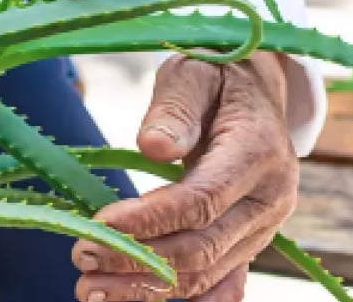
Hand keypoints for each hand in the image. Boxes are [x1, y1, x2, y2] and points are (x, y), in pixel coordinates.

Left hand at [71, 51, 298, 301]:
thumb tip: (152, 147)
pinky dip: (183, 299)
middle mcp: (270, 198)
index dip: (149, 220)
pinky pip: (221, 283)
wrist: (255, 91)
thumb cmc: (216, 75)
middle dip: (139, 260)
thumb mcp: (194, 73)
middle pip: (203, 247)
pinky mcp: (250, 242)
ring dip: (149, 290)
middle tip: (82, 260)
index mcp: (259, 151)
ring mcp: (264, 227)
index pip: (201, 200)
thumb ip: (175, 108)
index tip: (98, 227)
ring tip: (92, 291)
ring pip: (207, 273)